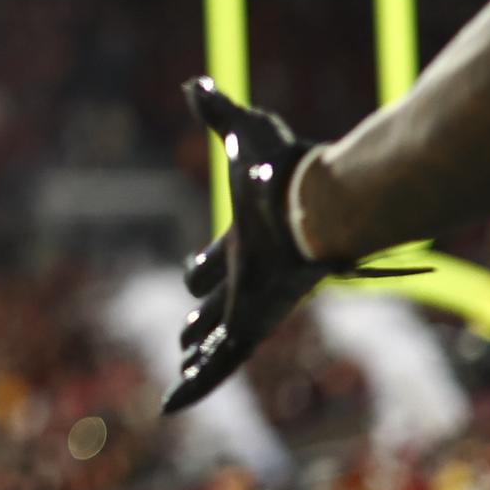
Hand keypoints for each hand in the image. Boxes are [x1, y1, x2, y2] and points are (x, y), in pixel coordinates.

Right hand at [167, 78, 421, 412]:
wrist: (319, 209)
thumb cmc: (282, 172)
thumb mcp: (244, 134)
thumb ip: (218, 111)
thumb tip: (195, 82)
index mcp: (248, 238)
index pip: (218, 261)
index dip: (202, 269)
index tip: (192, 282)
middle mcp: (253, 276)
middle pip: (221, 304)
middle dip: (204, 320)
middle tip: (187, 335)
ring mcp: (253, 305)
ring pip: (222, 341)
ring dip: (200, 359)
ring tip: (182, 370)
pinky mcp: (250, 326)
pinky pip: (219, 365)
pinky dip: (194, 386)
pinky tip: (171, 408)